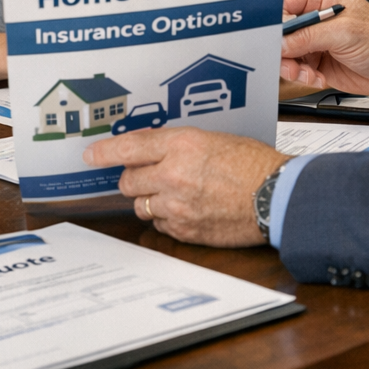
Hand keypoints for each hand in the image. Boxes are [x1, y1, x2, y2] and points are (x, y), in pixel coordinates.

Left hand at [83, 127, 288, 246]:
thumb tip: (148, 149)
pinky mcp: (185, 230)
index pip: (129, 147)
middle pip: (128, 181)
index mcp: (181, 144)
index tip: (91, 156)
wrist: (277, 196)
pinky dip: (166, 218)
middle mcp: (174, 174)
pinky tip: (186, 209)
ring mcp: (177, 205)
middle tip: (149, 176)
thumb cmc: (253, 164)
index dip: (104, 152)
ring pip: (141, 205)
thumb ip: (177, 144)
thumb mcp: (213, 138)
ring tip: (176, 193)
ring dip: (151, 199)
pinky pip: (158, 225)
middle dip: (134, 179)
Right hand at [280, 0, 368, 96]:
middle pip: (279, 29)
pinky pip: (294, 68)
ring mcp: (312, 38)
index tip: (269, 38)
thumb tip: (280, 42)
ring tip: (306, 73)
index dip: (273, 20)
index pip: (283, 2)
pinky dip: (301, 75)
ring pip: (283, 52)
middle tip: (289, 62)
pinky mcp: (313, 59)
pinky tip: (316, 77)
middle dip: (282, 48)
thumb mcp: (345, 33)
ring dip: (292, 66)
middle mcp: (312, 15)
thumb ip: (309, 36)